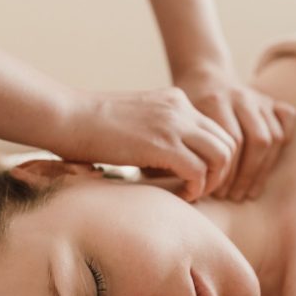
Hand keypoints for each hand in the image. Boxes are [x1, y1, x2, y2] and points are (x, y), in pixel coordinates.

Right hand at [62, 86, 236, 201]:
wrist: (67, 117)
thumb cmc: (89, 126)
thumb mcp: (134, 121)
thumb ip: (155, 132)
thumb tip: (160, 158)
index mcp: (174, 100)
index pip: (216, 130)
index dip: (214, 158)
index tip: (197, 177)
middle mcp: (180, 108)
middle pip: (228, 142)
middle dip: (222, 171)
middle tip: (202, 189)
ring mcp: (173, 124)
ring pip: (222, 156)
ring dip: (212, 181)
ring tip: (193, 194)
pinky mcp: (162, 144)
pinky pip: (199, 171)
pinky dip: (195, 188)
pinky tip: (180, 195)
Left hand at [174, 66, 295, 200]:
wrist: (201, 76)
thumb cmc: (183, 111)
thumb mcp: (174, 126)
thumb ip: (179, 150)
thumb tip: (186, 189)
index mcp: (213, 101)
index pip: (231, 142)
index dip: (226, 172)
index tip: (216, 192)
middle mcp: (239, 97)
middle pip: (256, 141)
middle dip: (246, 175)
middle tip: (234, 196)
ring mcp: (257, 97)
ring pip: (272, 137)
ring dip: (262, 169)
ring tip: (248, 191)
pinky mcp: (270, 100)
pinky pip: (287, 120)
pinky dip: (284, 140)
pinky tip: (267, 162)